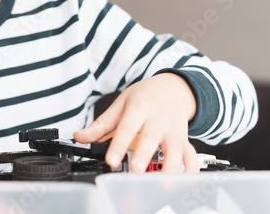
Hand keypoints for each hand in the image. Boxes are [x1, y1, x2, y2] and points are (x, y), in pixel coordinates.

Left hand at [74, 73, 198, 171]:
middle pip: (151, 138)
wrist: (174, 88)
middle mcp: (158, 120)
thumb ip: (100, 124)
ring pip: (176, 149)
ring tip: (161, 182)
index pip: (126, 128)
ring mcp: (173, 130)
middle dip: (144, 155)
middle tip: (136, 170)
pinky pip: (191, 156)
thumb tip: (79, 137)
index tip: (111, 160)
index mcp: (139, 109)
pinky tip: (184, 181)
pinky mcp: (184, 139)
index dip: (118, 145)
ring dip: (170, 166)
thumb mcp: (121, 104)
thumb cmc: (145, 96)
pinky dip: (190, 170)